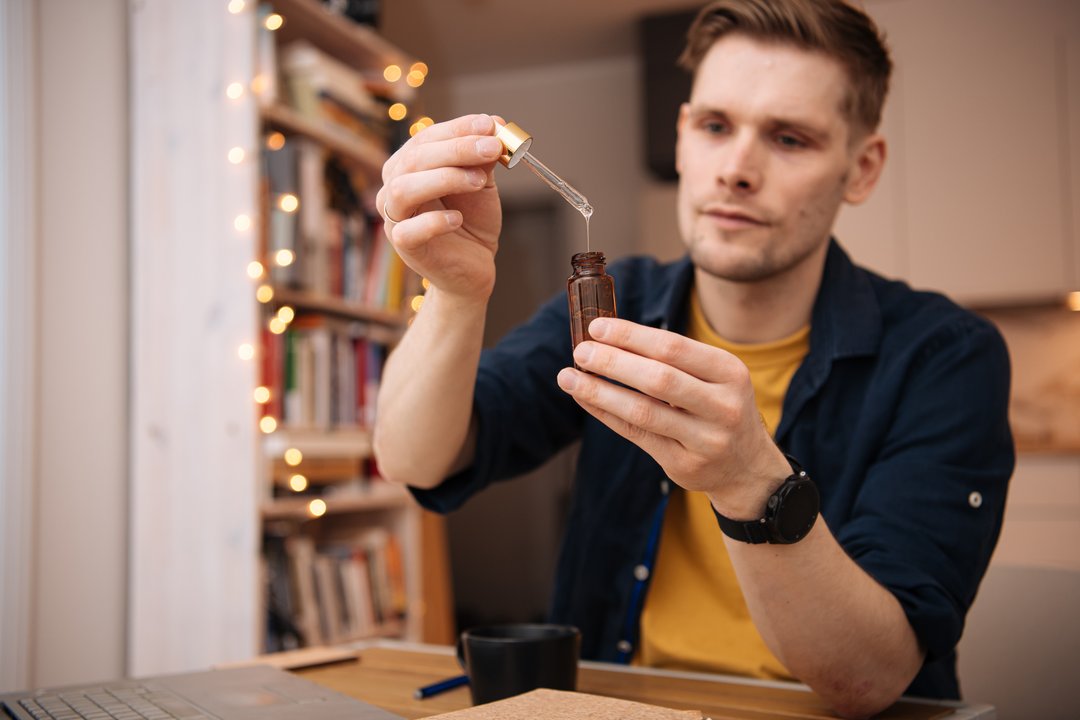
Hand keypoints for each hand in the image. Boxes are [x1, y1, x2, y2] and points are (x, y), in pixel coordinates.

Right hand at [376, 114, 504, 302]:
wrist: (473, 266)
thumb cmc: (472, 220)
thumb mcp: (482, 183)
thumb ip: (483, 157)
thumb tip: (494, 125)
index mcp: (409, 165)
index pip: (426, 138)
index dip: (457, 128)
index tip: (490, 124)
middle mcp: (394, 187)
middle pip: (414, 159)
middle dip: (456, 149)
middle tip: (492, 148)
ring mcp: (395, 218)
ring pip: (403, 189)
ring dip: (445, 179)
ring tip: (480, 182)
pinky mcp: (405, 247)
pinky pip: (409, 231)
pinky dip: (434, 221)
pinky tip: (458, 219)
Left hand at [556, 317, 790, 518]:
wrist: (746, 467)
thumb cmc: (717, 407)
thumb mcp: (713, 377)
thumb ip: (671, 359)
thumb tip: (608, 336)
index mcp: (730, 372)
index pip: (673, 347)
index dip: (631, 336)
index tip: (597, 327)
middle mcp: (723, 406)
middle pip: (658, 379)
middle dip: (613, 362)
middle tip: (580, 351)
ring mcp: (706, 439)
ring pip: (643, 411)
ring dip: (600, 392)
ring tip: (568, 377)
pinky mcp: (685, 464)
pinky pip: (637, 435)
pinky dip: (606, 414)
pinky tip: (586, 399)